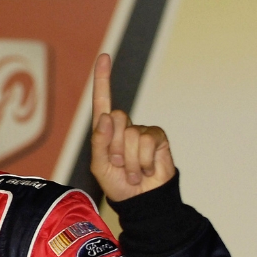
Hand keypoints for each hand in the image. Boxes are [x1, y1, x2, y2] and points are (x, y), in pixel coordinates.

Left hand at [89, 53, 174, 201]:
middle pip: (116, 119)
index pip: (102, 101)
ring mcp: (142, 131)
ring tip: (133, 172)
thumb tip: (106, 116)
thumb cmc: (117, 184)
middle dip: (115, 146)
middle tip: (119, 165)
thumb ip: (99, 141)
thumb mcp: (99, 165)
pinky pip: (147, 142)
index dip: (103, 79)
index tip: (104, 56)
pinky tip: (147, 170)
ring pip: (131, 135)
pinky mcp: (157, 138)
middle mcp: (124, 127)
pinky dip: (144, 161)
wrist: (140, 200)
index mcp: (105, 131)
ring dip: (130, 160)